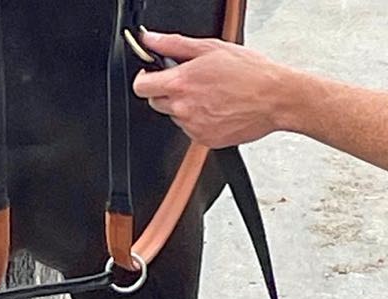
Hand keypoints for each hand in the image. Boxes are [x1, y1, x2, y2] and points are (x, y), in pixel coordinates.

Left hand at [132, 31, 290, 147]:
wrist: (275, 98)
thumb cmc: (249, 72)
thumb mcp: (210, 48)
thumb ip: (174, 45)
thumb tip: (150, 40)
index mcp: (181, 83)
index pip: (141, 87)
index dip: (143, 80)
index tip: (150, 76)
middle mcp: (183, 108)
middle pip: (156, 103)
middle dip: (167, 92)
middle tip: (191, 82)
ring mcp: (192, 127)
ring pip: (175, 116)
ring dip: (185, 106)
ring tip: (211, 94)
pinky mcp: (203, 140)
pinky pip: (191, 130)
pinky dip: (199, 120)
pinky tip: (217, 108)